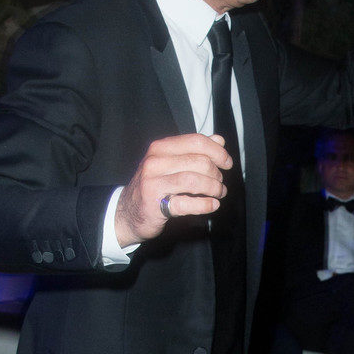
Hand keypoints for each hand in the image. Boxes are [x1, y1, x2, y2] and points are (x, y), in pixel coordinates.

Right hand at [115, 133, 231, 246]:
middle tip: (220, 184)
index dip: (217, 152)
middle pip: (199, 161)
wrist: (127, 213)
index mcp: (160, 148)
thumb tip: (219, 140)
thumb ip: (193, 151)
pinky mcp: (155, 205)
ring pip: (195, 180)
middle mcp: (154, 162)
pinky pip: (187, 203)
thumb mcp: (170, 163)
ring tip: (219, 193)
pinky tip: (212, 205)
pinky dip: (205, 204)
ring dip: (214, 188)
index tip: (227, 163)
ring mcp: (153, 183)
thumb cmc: (153, 186)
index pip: (196, 141)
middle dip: (216, 174)